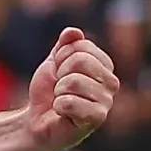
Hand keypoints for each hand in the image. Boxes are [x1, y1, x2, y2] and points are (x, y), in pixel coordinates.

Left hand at [26, 28, 118, 150]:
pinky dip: (58, 106)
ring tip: (61, 99)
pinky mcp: (98, 118)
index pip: (81, 45)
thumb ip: (65, 44)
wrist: (38, 118)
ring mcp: (107, 101)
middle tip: (60, 87)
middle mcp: (111, 82)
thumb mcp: (54, 61)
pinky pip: (70, 102)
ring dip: (58, 91)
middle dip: (60, 74)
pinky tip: (62, 112)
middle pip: (80, 61)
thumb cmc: (50, 90)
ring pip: (74, 81)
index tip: (60, 71)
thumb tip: (74, 32)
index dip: (61, 57)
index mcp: (104, 65)